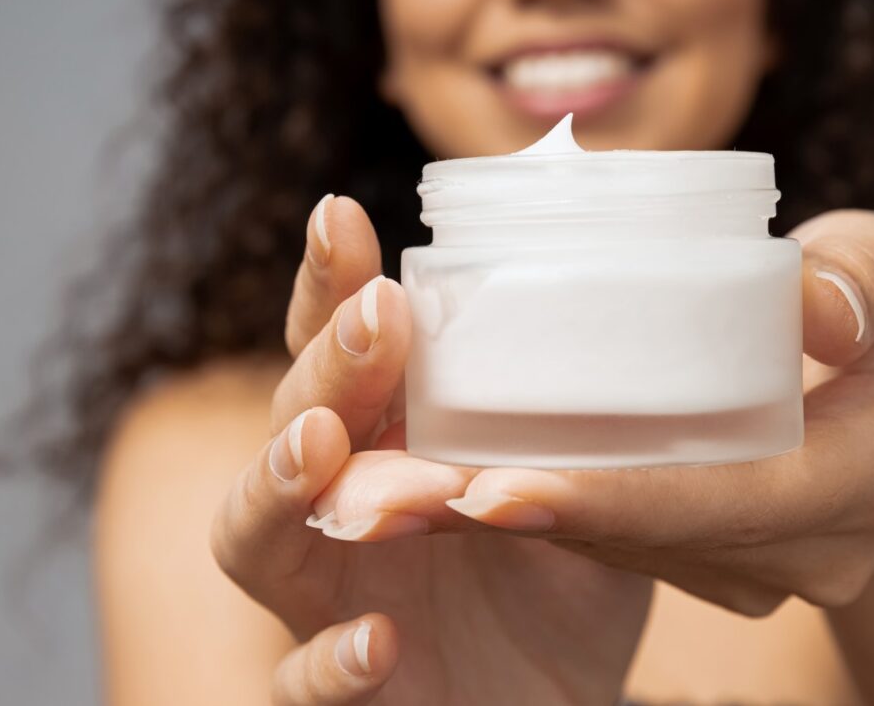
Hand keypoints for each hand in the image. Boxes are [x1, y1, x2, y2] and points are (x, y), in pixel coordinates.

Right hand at [211, 196, 650, 705]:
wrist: (557, 703)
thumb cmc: (565, 591)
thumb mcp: (588, 499)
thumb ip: (579, 440)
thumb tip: (623, 336)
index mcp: (392, 445)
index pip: (342, 353)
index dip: (331, 286)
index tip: (342, 216)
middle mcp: (341, 511)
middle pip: (294, 422)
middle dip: (326, 366)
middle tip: (378, 315)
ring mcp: (327, 602)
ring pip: (250, 539)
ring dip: (273, 485)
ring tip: (320, 444)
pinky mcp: (345, 696)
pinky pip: (298, 682)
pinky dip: (328, 661)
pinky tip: (379, 635)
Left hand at [314, 209, 873, 614]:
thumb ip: (869, 276)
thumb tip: (813, 307)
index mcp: (867, 480)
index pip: (728, 503)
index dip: (611, 500)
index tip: (492, 487)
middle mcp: (809, 549)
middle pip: (648, 539)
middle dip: (518, 520)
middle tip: (386, 491)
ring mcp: (762, 566)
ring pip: (619, 549)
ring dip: (501, 524)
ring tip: (380, 490)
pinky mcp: (716, 559)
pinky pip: (617, 542)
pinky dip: (530, 509)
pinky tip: (435, 483)